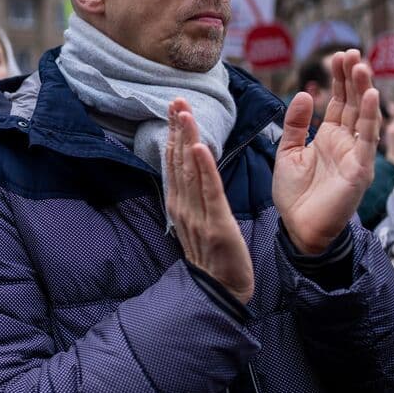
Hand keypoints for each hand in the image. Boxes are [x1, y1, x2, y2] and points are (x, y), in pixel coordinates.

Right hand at [166, 98, 254, 304]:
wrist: (221, 292)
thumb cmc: (213, 257)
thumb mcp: (197, 221)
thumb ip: (192, 196)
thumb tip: (190, 171)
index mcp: (179, 204)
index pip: (173, 162)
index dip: (172, 134)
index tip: (173, 109)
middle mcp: (182, 206)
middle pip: (178, 160)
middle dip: (176, 129)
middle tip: (177, 100)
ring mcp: (196, 216)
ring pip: (190, 171)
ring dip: (187, 139)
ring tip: (185, 114)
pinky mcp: (216, 225)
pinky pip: (209, 192)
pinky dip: (204, 168)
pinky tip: (200, 148)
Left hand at [274, 50, 380, 254]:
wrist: (297, 227)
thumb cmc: (294, 193)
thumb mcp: (288, 151)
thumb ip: (296, 124)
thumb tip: (305, 93)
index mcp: (329, 137)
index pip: (338, 102)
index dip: (338, 80)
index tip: (337, 56)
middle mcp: (346, 142)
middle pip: (353, 103)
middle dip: (352, 77)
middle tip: (351, 52)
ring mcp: (355, 154)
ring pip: (363, 116)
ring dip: (363, 90)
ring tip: (361, 65)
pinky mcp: (360, 169)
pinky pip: (366, 139)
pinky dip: (369, 116)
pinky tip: (370, 95)